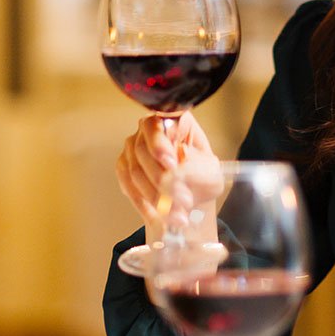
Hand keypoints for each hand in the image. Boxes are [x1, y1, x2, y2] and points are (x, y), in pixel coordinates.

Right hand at [116, 113, 219, 227]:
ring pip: (135, 171)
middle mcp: (150, 128)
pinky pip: (128, 186)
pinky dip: (144, 204)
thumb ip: (198, 171)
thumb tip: (179, 173)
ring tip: (178, 215)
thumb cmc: (203, 177)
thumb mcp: (211, 173)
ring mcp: (133, 146)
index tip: (172, 164)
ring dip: (156, 197)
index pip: (159, 121)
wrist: (192, 194)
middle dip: (163, 181)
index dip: (161, 143)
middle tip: (184, 200)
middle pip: (144, 150)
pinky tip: (160, 217)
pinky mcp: (124, 166)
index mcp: (174, 119)